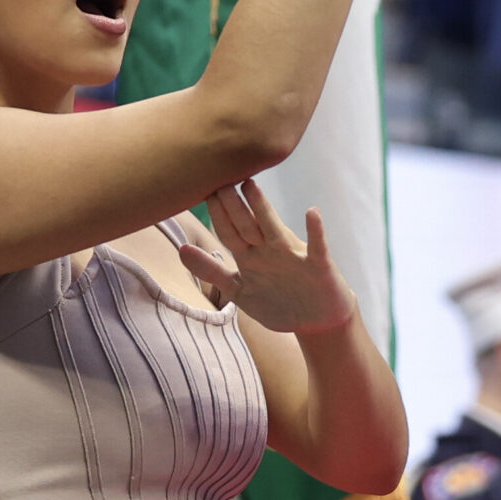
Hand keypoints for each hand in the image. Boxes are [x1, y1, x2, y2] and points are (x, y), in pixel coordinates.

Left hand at [181, 181, 355, 335]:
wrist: (319, 321)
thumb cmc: (280, 302)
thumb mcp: (240, 290)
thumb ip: (212, 270)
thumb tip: (181, 250)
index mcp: (251, 256)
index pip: (228, 231)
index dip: (215, 215)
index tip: (199, 189)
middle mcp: (270, 250)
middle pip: (246, 224)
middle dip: (231, 205)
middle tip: (217, 178)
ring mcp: (294, 256)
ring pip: (274, 229)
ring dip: (262, 209)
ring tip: (250, 187)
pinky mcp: (317, 265)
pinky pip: (317, 246)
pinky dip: (316, 231)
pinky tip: (312, 212)